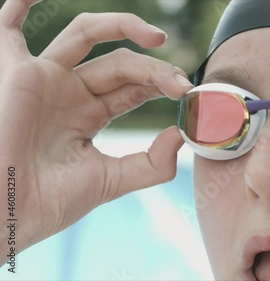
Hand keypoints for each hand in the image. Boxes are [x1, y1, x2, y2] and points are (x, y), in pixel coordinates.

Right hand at [0, 0, 192, 260]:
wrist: (6, 212)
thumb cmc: (49, 200)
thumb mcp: (110, 180)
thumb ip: (151, 163)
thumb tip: (182, 135)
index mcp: (89, 115)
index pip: (133, 87)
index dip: (160, 83)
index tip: (186, 91)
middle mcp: (69, 92)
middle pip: (120, 63)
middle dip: (153, 69)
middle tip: (179, 83)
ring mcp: (43, 77)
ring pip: (86, 33)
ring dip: (122, 25)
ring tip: (157, 37)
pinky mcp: (13, 69)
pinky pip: (8, 24)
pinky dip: (22, 1)